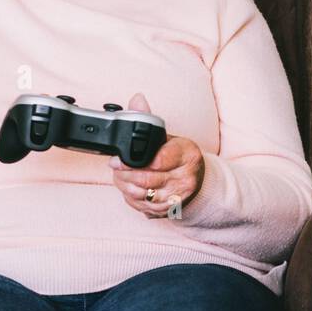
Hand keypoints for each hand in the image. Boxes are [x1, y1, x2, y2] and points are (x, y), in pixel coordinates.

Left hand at [109, 93, 204, 217]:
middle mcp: (186, 178)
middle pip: (147, 179)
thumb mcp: (169, 136)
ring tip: (120, 176)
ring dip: (125, 186)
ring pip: (142, 195)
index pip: (159, 160)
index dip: (133, 162)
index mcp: (188, 156)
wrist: (196, 181)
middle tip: (115, 167)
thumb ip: (149, 119)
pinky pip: (142, 207)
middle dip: (124, 174)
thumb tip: (137, 99)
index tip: (117, 161)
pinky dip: (131, 198)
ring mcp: (177, 197)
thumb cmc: (179, 156)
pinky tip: (129, 188)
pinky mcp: (168, 211)